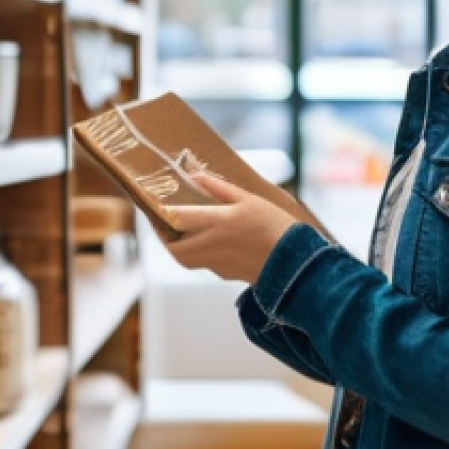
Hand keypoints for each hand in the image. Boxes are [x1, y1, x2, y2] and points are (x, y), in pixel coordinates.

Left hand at [161, 171, 299, 283]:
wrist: (294, 262)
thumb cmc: (274, 225)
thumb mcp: (249, 199)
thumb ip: (220, 189)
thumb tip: (196, 175)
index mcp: (218, 222)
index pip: (177, 217)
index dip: (160, 211)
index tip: (154, 204)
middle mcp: (212, 245)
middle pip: (174, 247)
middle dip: (163, 236)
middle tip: (160, 223)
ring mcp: (217, 262)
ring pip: (184, 259)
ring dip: (176, 247)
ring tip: (177, 232)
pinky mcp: (225, 273)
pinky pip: (202, 264)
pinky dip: (196, 253)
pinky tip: (205, 241)